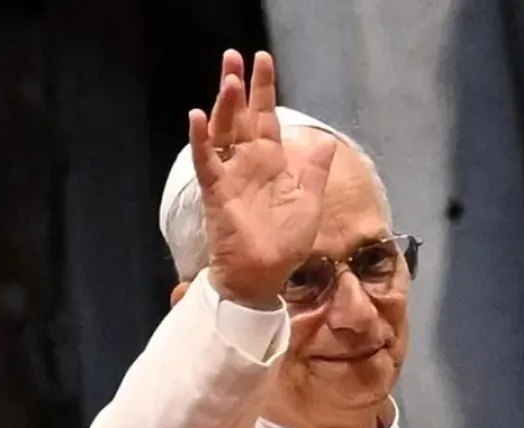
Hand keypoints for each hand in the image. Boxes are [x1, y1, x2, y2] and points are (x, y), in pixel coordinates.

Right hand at [190, 50, 336, 309]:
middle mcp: (247, 164)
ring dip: (224, 106)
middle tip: (234, 56)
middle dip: (238, 86)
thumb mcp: (308, 203)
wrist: (265, 276)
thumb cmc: (285, 243)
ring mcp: (230, 176)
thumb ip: (313, 172)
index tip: (262, 60)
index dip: (263, 90)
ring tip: (228, 78)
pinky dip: (201, 140)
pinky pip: (206, 162)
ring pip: (223, 132)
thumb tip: (325, 142)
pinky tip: (198, 117)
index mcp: (270, 163)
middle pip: (240, 117)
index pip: (265, 118)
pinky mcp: (217, 192)